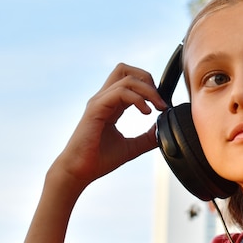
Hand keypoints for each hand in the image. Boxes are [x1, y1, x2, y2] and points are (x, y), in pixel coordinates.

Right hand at [50, 63, 165, 191]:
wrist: (78, 172)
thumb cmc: (99, 160)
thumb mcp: (132, 147)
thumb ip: (148, 137)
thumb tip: (164, 129)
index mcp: (111, 105)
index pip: (130, 80)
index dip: (150, 87)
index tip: (163, 105)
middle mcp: (104, 99)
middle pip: (125, 70)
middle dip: (148, 79)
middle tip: (160, 101)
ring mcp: (98, 102)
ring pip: (126, 78)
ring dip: (148, 90)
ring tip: (157, 108)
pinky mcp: (95, 109)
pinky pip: (120, 92)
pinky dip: (137, 99)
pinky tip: (146, 113)